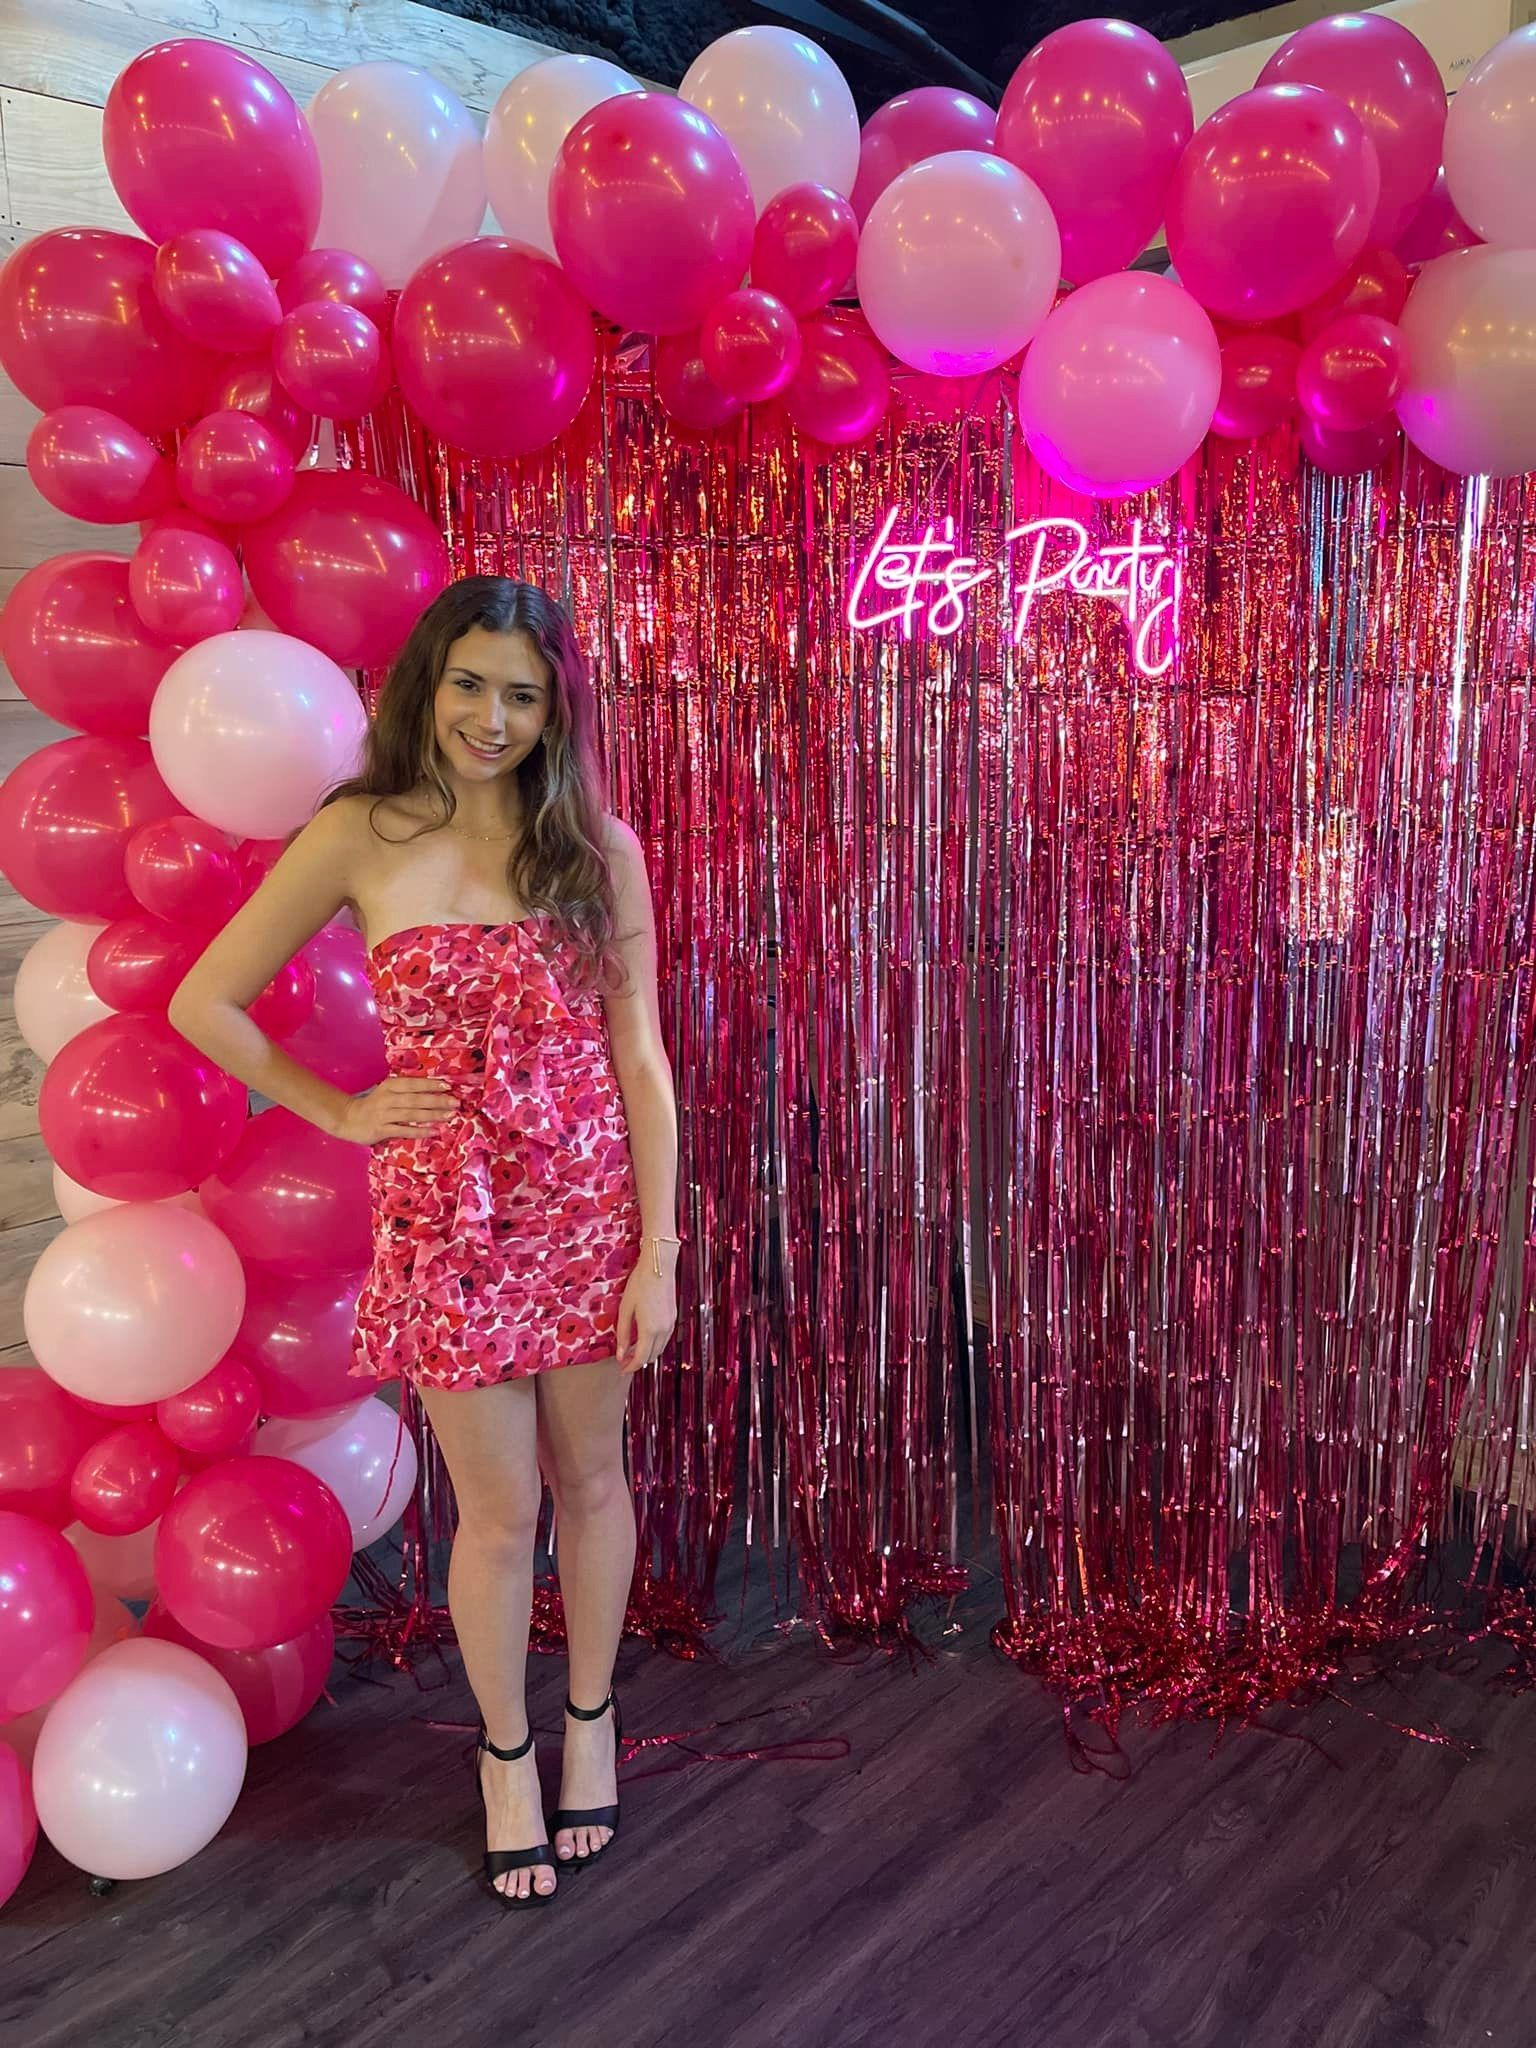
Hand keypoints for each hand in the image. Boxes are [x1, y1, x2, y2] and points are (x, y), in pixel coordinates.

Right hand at [332, 1076, 455, 1144]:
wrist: (346, 1118)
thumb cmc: (372, 1105)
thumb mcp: (386, 1092)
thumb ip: (405, 1091)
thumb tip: (432, 1091)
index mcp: (389, 1086)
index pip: (413, 1083)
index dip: (431, 1084)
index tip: (448, 1085)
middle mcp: (387, 1098)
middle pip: (416, 1099)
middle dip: (437, 1100)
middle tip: (455, 1102)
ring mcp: (384, 1114)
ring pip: (412, 1114)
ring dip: (432, 1115)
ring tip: (449, 1116)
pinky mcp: (381, 1130)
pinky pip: (404, 1130)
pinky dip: (420, 1131)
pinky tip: (434, 1131)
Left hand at [614, 1257, 677, 1373]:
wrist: (659, 1267)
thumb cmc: (639, 1285)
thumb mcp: (625, 1309)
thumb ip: (622, 1334)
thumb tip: (620, 1354)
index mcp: (649, 1330)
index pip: (641, 1358)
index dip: (631, 1367)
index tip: (622, 1369)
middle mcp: (663, 1331)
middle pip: (652, 1356)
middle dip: (638, 1362)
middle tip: (624, 1360)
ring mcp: (670, 1324)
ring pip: (659, 1349)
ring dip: (647, 1353)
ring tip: (632, 1350)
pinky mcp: (673, 1318)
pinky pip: (664, 1339)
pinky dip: (654, 1344)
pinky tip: (643, 1338)